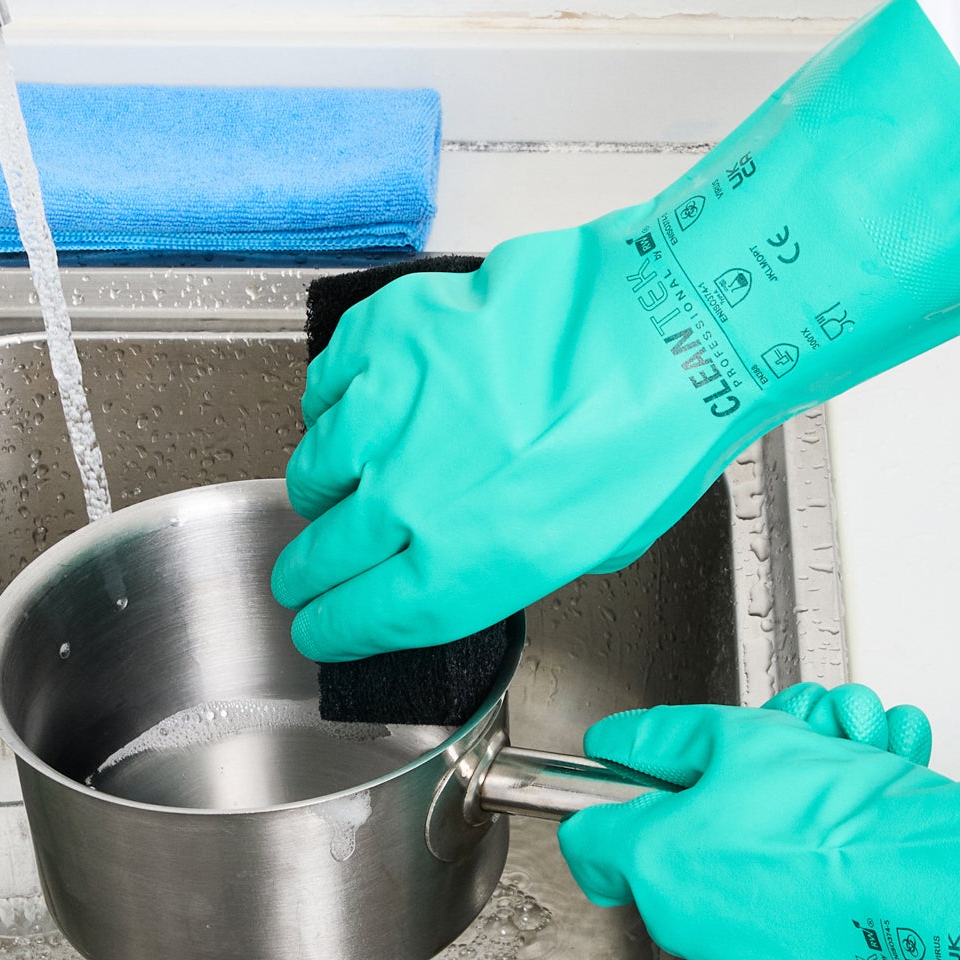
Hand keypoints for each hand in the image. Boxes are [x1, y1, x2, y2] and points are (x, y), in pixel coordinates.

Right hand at [271, 228, 734, 656]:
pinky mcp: (383, 339)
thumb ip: (517, 559)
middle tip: (303, 573)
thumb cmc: (650, 434)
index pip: (363, 617)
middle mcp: (410, 498)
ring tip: (343, 483)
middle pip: (322, 555)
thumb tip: (483, 553)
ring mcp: (387, 412)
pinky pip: (327, 388)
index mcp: (465, 565)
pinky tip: (361, 408)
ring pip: (314, 469)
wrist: (656, 329)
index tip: (317, 629)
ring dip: (323, 488)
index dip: (332, 629)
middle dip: (308, 572)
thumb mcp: (597, 542)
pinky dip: (337, 406)